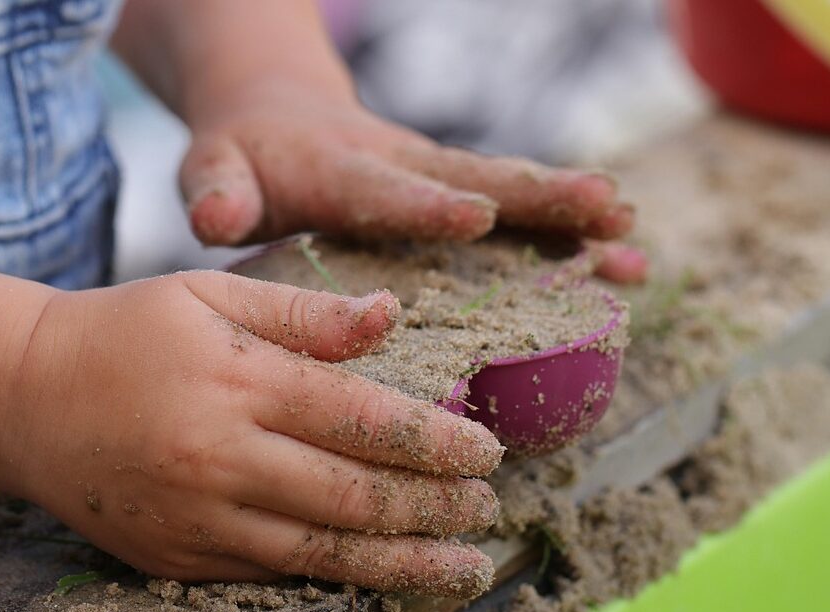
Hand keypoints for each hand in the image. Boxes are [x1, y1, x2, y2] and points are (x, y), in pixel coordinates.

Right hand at [0, 271, 503, 597]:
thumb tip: (392, 317)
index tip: (487, 450)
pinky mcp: (176, 556)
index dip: (437, 441)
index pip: (364, 419)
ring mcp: (197, 516)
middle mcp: (222, 455)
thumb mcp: (210, 294)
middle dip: (435, 507)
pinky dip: (335, 578)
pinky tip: (378, 575)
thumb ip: (304, 312)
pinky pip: (271, 574)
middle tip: (485, 507)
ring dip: (404, 561)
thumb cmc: (127, 332)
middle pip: (355, 496)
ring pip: (323, 552)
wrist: (25, 397)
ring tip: (462, 565)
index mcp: (239, 380)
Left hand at [179, 82, 646, 282]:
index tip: (476, 215)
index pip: (384, 190)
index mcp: (339, 171)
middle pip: (475, 178)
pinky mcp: (453, 192)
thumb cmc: (243, 156)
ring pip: (509, 194)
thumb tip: (216, 216)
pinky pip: (515, 213)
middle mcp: (400, 167)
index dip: (427, 205)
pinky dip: (567, 235)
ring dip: (570, 216)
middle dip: (538, 196)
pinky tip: (623, 261)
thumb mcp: (215, 169)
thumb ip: (217, 191)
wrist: (276, 113)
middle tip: (605, 208)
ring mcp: (434, 178)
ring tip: (633, 239)